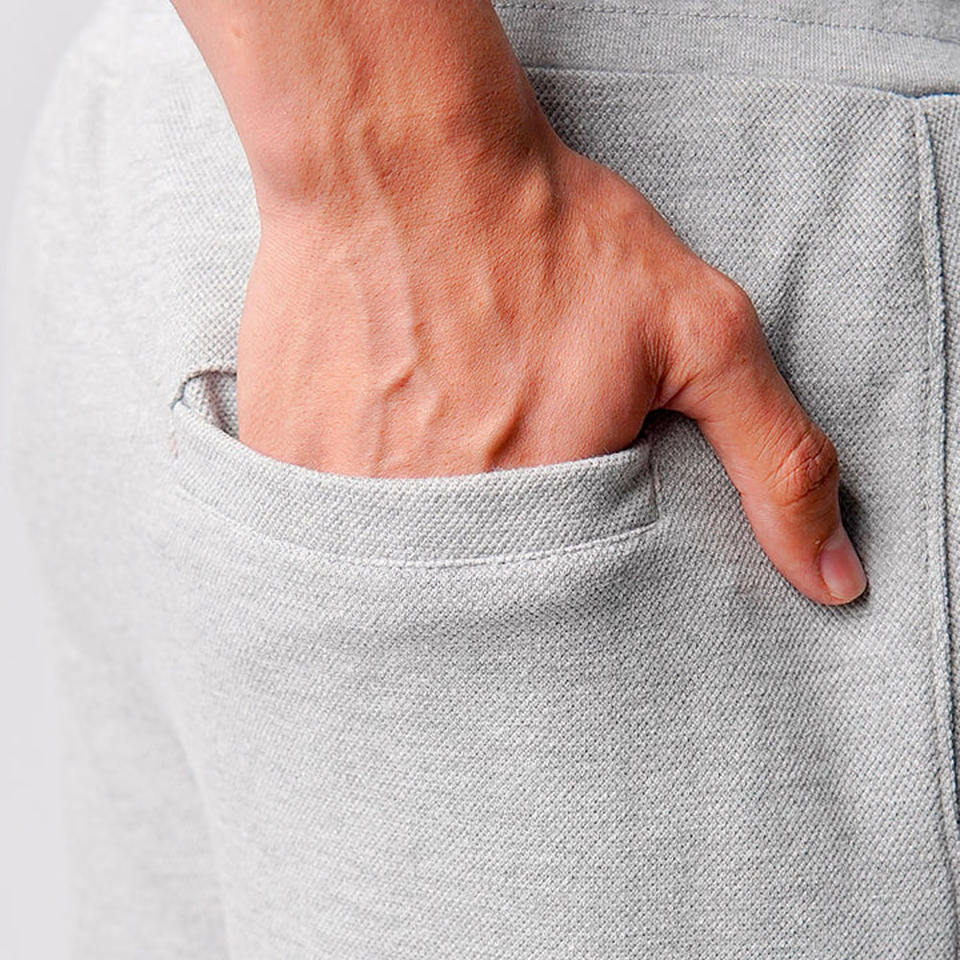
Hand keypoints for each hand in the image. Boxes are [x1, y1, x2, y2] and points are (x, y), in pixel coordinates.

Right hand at [236, 129, 865, 605]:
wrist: (403, 162)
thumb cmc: (549, 236)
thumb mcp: (699, 330)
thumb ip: (776, 461)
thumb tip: (836, 582)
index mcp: (537, 504)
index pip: (556, 623)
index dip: (559, 592)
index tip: (548, 545)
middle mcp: (430, 518)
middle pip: (465, 604)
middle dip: (485, 568)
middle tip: (481, 477)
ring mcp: (342, 492)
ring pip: (387, 575)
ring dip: (414, 539)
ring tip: (427, 454)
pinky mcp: (283, 457)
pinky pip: (319, 529)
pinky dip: (350, 508)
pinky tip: (369, 440)